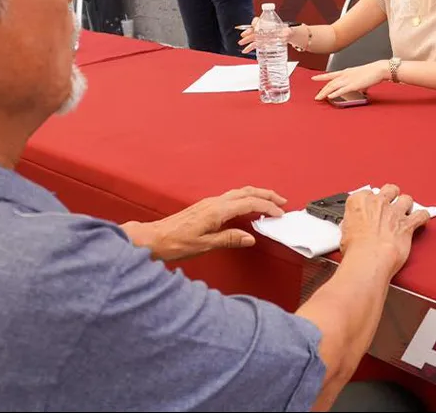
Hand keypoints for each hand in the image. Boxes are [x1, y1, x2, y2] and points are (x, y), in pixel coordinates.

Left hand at [120, 187, 285, 260]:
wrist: (153, 238)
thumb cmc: (175, 243)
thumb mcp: (204, 245)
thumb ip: (229, 239)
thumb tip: (250, 237)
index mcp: (217, 210)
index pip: (249, 203)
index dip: (267, 207)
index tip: (280, 214)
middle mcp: (214, 203)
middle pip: (246, 192)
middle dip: (266, 195)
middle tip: (282, 201)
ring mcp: (209, 203)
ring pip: (239, 192)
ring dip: (256, 194)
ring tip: (269, 201)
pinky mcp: (205, 207)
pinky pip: (231, 197)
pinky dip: (245, 198)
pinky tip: (247, 206)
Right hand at [237, 17, 293, 54]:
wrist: (286, 36)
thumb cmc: (285, 31)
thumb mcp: (287, 30)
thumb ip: (286, 31)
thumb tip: (286, 33)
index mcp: (267, 24)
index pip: (258, 21)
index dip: (255, 23)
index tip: (255, 27)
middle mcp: (262, 29)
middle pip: (253, 29)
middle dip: (248, 32)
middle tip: (243, 35)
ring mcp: (261, 36)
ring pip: (252, 37)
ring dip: (246, 40)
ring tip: (241, 43)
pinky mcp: (261, 43)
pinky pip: (254, 44)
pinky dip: (249, 47)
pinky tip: (245, 50)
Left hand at [311, 60, 387, 100]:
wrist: (378, 69)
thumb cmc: (372, 72)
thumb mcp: (362, 76)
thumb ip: (359, 83)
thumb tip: (362, 89)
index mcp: (346, 72)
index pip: (330, 74)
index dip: (321, 77)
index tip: (314, 78)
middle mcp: (345, 75)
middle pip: (330, 83)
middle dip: (322, 90)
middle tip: (316, 97)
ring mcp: (348, 80)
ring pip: (333, 87)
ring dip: (325, 93)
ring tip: (319, 98)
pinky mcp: (353, 85)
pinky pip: (341, 90)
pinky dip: (334, 93)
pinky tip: (329, 97)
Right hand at [339, 184, 431, 277]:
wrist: (369, 258)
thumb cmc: (355, 249)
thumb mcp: (344, 233)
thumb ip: (351, 225)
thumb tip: (352, 229)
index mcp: (360, 201)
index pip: (366, 193)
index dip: (370, 201)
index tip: (370, 208)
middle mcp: (379, 203)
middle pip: (389, 189)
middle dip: (391, 195)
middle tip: (389, 203)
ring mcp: (395, 212)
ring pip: (406, 199)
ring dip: (406, 204)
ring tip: (405, 210)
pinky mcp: (408, 224)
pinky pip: (421, 215)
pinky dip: (423, 216)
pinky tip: (422, 217)